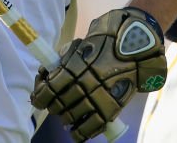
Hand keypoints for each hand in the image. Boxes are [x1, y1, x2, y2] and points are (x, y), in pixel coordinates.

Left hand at [31, 7, 165, 141]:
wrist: (138, 46)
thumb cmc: (107, 42)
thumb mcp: (82, 44)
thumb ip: (65, 58)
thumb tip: (48, 72)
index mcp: (76, 65)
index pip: (50, 88)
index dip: (40, 95)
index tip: (38, 96)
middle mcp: (86, 82)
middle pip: (59, 104)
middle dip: (53, 105)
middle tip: (54, 104)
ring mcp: (99, 97)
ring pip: (72, 116)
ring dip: (65, 118)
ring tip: (65, 116)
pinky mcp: (112, 108)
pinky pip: (92, 127)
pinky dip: (81, 133)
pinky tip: (75, 132)